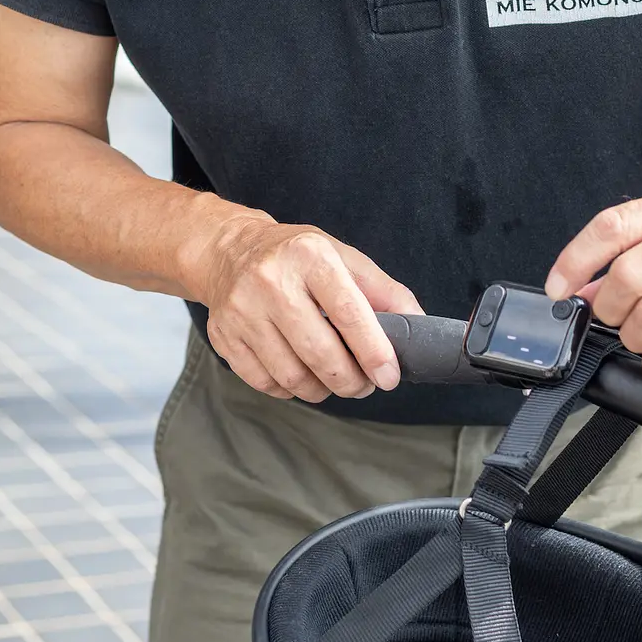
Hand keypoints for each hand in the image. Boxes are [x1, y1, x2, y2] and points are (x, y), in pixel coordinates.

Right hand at [184, 216, 424, 402]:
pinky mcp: (223, 336)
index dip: (374, 352)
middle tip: (364, 385)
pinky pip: (266, 383)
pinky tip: (300, 374)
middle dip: (351, 381)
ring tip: (334, 381)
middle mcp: (271, 281)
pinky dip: (290, 389)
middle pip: (320, 353)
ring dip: (323, 390)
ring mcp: (242, 310)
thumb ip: (383, 290)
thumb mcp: (343, 257)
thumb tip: (417, 324)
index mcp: (310, 256)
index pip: (349, 313)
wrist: (231, 252)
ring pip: (293, 376)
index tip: (389, 376)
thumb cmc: (296, 257)